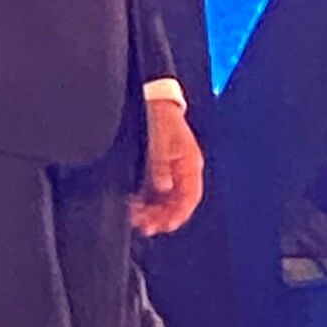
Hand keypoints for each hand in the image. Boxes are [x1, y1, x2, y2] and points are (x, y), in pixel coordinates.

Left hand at [129, 100, 203, 235]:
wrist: (155, 100)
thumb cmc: (162, 118)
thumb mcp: (161, 143)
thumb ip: (162, 166)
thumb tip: (163, 187)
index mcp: (191, 164)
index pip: (190, 197)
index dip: (179, 214)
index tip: (166, 225)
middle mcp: (183, 170)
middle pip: (176, 201)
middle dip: (161, 216)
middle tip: (145, 226)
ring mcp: (171, 169)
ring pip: (164, 198)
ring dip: (152, 210)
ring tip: (136, 218)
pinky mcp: (159, 166)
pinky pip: (155, 189)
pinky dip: (146, 199)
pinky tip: (135, 204)